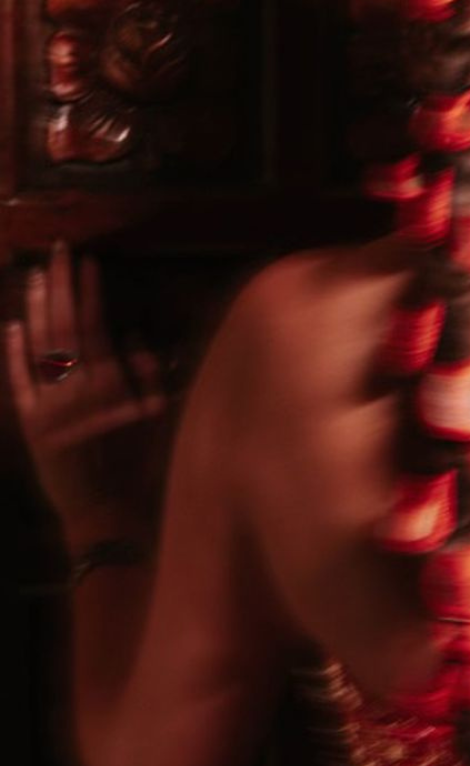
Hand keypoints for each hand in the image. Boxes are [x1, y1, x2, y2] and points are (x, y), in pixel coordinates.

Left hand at [6, 242, 168, 533]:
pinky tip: (13, 325)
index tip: (88, 260)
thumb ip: (147, 373)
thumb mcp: (159, 418)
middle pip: (64, 324)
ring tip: (37, 274)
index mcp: (109, 383)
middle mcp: (75, 388)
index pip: (96, 324)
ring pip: (39, 344)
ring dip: (38, 307)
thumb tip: (130, 332)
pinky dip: (15, 352)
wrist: (107, 515)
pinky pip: (19, 380)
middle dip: (62, 284)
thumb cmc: (142, 469)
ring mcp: (49, 404)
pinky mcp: (30, 424)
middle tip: (57, 250)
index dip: (90, 290)